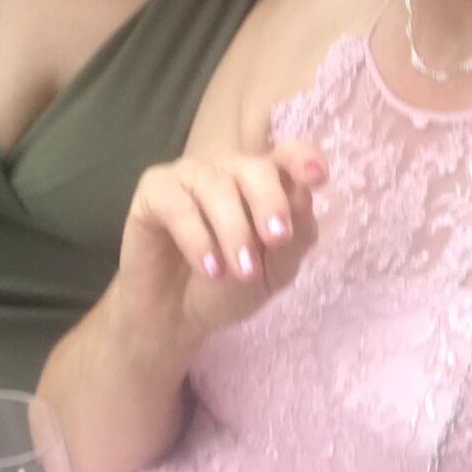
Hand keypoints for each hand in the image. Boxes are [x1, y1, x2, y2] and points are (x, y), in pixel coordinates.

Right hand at [114, 138, 327, 348]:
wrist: (176, 316)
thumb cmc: (230, 287)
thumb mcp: (274, 271)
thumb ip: (295, 235)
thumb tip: (306, 194)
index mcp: (265, 182)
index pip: (287, 154)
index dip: (302, 159)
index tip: (317, 178)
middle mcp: (229, 171)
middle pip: (254, 167)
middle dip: (269, 202)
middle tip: (277, 239)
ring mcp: (190, 176)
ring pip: (216, 186)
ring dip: (234, 231)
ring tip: (242, 271)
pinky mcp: (154, 192)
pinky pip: (178, 205)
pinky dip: (198, 239)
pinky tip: (211, 269)